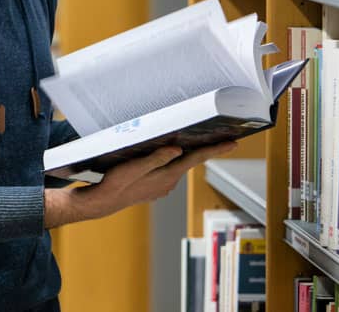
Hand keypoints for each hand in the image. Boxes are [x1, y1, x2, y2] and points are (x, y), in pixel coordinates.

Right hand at [45, 141, 236, 227]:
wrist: (104, 201)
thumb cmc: (116, 182)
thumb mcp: (135, 167)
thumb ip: (157, 158)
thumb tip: (178, 149)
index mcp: (168, 175)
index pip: (196, 159)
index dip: (215, 150)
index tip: (233, 143)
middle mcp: (169, 183)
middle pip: (190, 161)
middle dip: (204, 150)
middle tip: (219, 137)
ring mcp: (162, 187)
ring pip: (178, 166)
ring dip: (186, 155)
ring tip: (193, 141)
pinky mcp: (155, 187)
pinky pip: (168, 171)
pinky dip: (172, 163)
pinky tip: (168, 156)